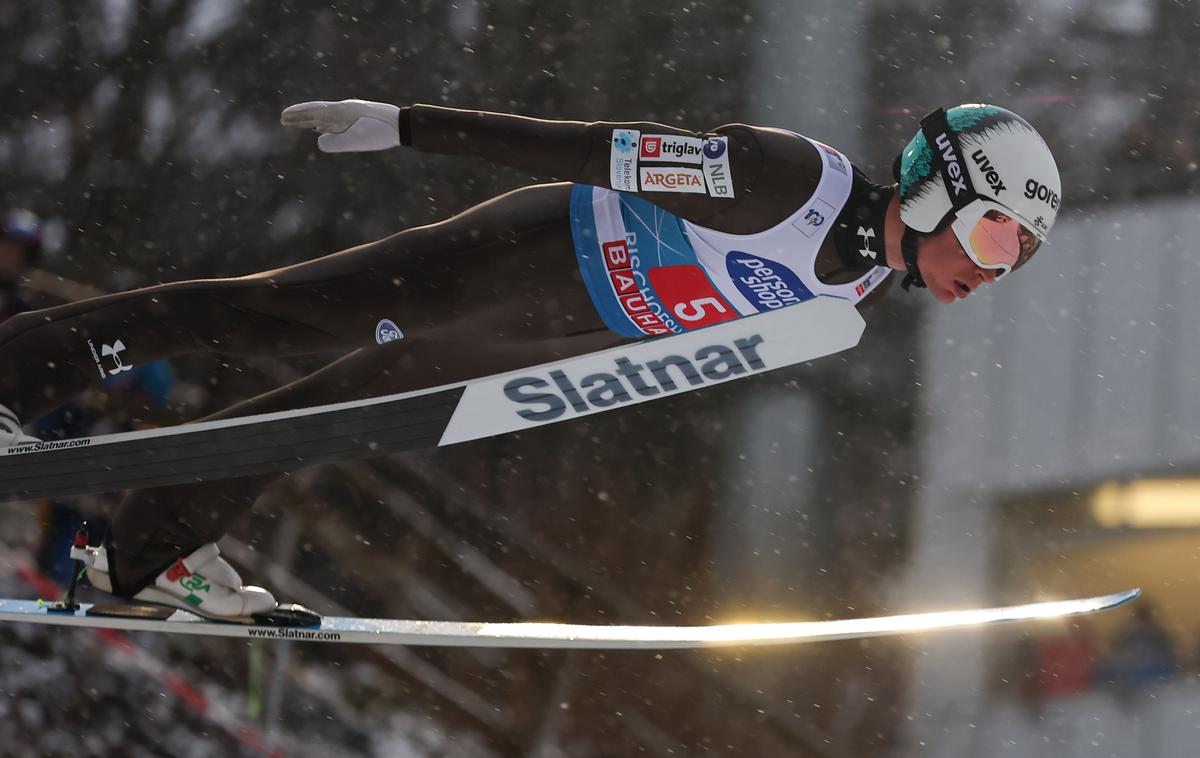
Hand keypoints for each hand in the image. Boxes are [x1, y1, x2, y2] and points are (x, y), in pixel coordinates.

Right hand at [280, 99, 400, 152]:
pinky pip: (336, 120)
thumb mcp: (358, 140)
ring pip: (326, 116)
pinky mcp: (358, 118)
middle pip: (316, 112)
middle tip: (283, 119)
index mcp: (341, 112)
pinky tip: (323, 129)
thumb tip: (318, 141)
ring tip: (298, 123)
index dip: (298, 116)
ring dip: (310, 120)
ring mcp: (351, 113)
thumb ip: (337, 142)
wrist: (403, 124)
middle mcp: (344, 110)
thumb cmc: (381, 132)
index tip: (283, 117)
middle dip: (300, 117)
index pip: (313, 112)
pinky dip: (324, 124)